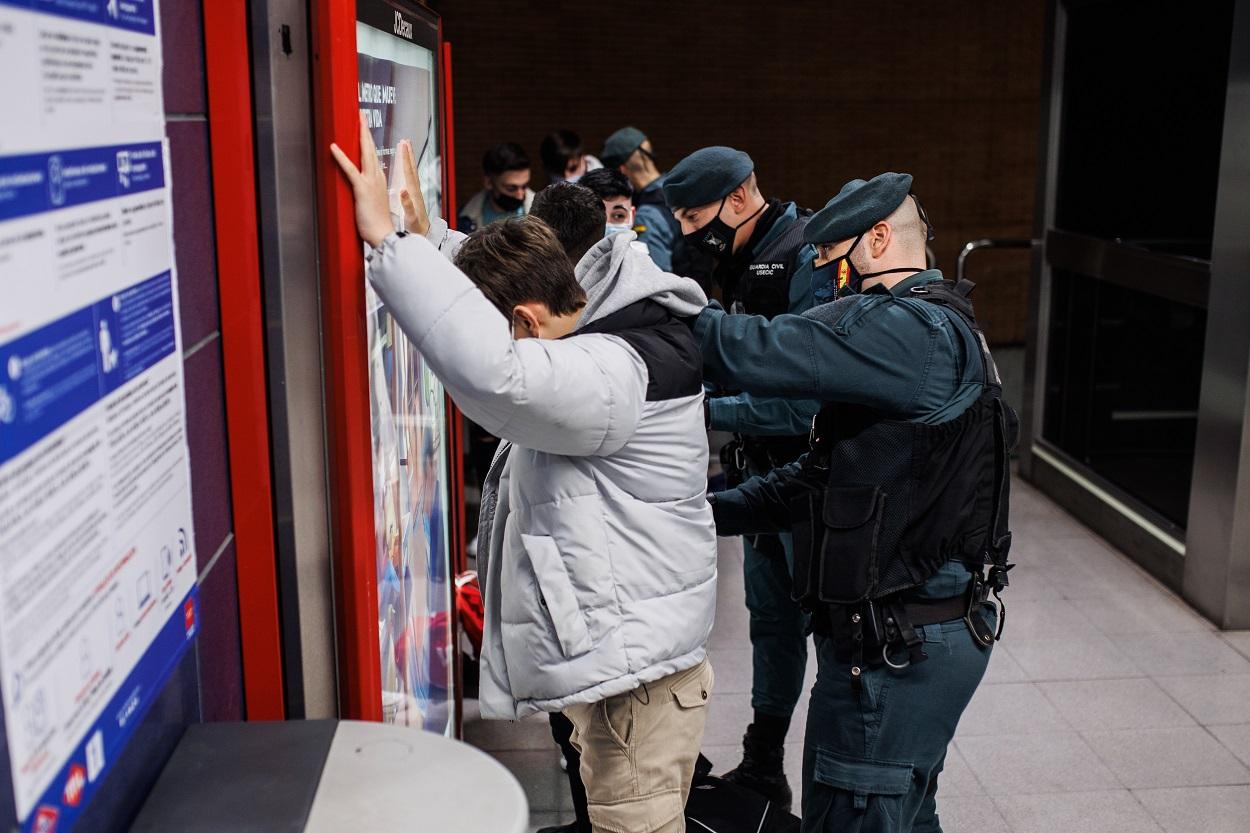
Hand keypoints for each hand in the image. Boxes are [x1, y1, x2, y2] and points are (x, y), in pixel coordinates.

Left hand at [330, 112, 394, 247]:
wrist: (384, 234)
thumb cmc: (378, 223)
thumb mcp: (374, 203)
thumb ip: (368, 192)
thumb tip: (362, 190)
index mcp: (380, 180)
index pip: (374, 156)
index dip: (370, 141)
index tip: (366, 129)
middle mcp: (377, 177)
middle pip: (371, 148)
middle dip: (366, 130)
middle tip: (362, 114)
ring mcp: (371, 182)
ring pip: (365, 153)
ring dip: (361, 135)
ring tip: (357, 120)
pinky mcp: (362, 189)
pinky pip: (350, 170)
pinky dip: (341, 157)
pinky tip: (333, 147)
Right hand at [398, 139, 430, 235]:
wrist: (424, 235)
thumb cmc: (417, 228)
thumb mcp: (411, 217)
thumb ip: (407, 204)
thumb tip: (403, 190)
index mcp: (413, 193)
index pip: (408, 171)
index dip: (405, 158)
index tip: (402, 145)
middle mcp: (414, 190)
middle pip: (411, 168)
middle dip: (408, 154)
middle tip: (405, 140)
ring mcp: (414, 193)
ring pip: (410, 172)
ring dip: (407, 160)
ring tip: (405, 149)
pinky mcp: (412, 196)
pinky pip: (408, 179)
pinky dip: (405, 170)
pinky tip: (403, 168)